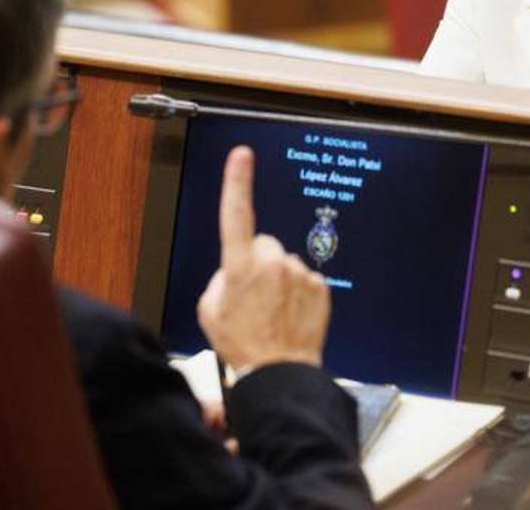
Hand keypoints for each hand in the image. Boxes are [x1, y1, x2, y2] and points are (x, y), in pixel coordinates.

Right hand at [197, 146, 329, 372]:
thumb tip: (234, 270)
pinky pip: (304, 278)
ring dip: (279, 280)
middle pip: (263, 245)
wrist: (279, 373)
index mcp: (239, 266)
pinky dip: (298, 293)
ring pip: (285, 263)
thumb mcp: (210, 312)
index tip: (241, 156)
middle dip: (258, 263)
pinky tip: (291, 315)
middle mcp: (272, 263)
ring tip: (273, 313)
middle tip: (255, 297)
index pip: (236, 214)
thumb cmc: (241, 345)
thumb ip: (220, 280)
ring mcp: (299, 273)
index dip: (237, 182)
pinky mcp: (319, 285)